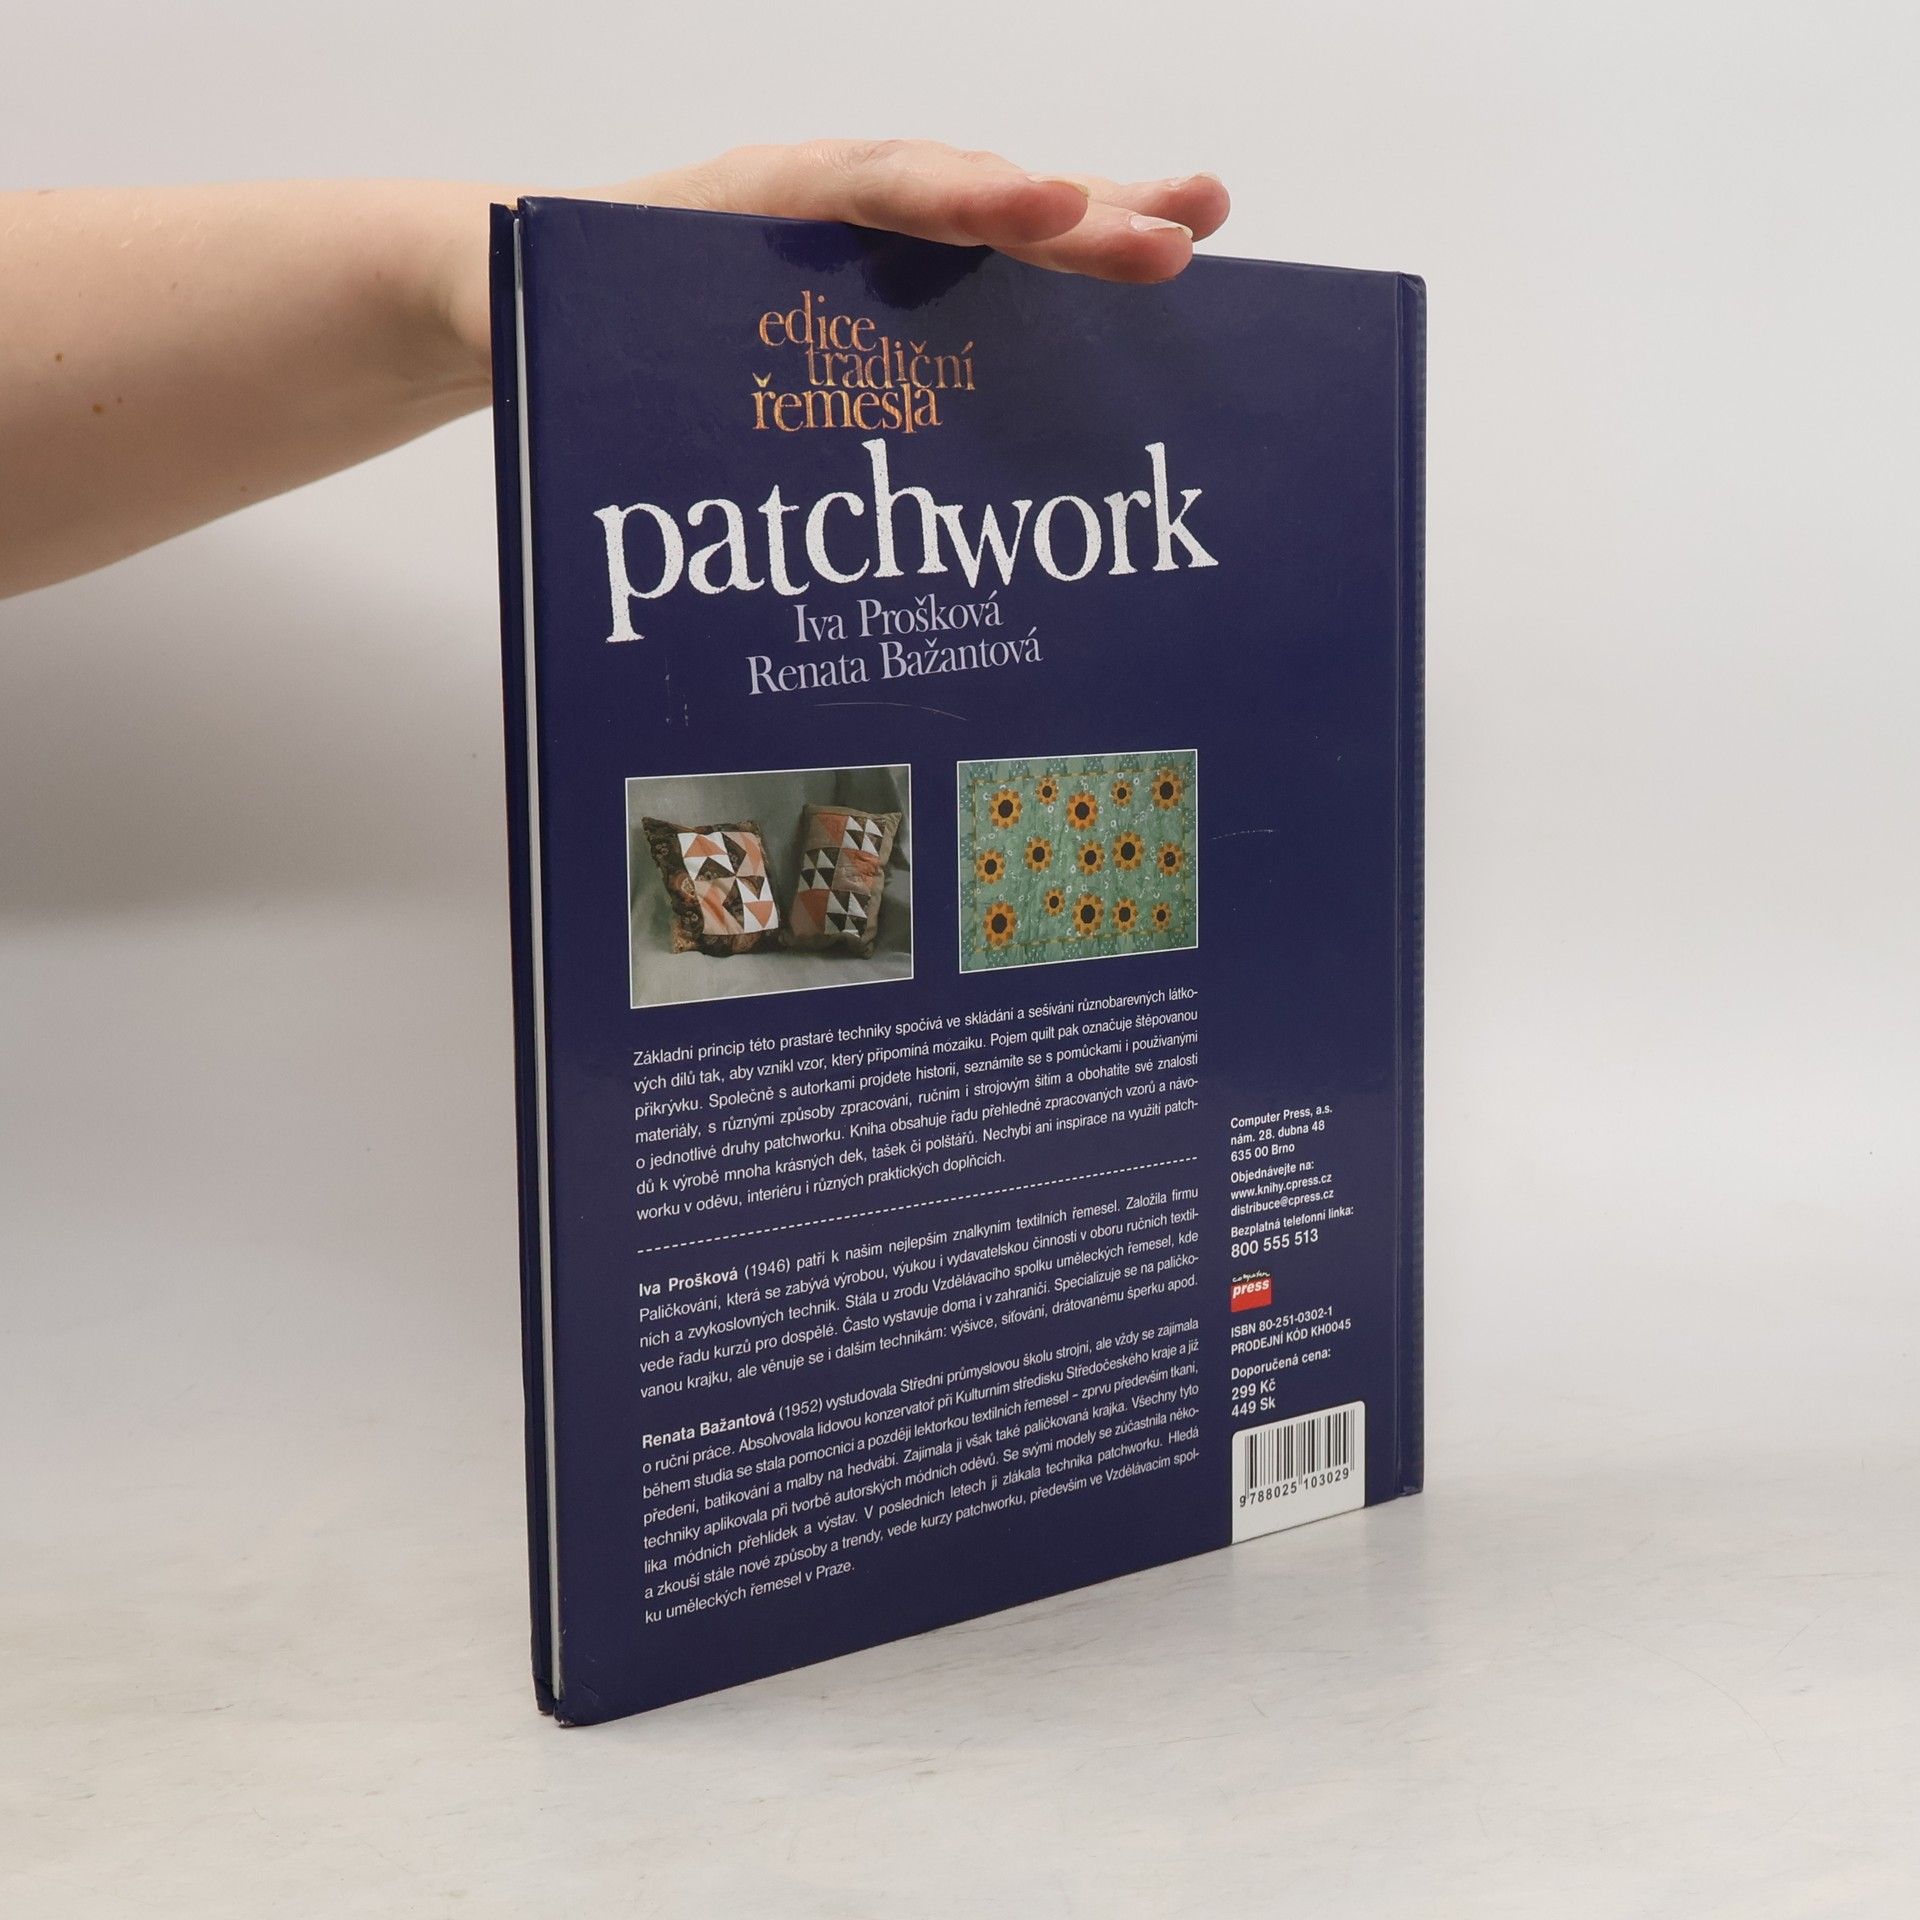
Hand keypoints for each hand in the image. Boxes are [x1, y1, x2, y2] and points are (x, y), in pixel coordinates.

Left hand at [441, 141, 1229, 376]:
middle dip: (1072, 219)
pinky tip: (1135, 301)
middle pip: (964, 200)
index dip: (957, 203)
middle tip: (1180, 237)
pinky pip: (979, 284)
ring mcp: (860, 244)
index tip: (1039, 212)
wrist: (526, 286)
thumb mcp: (527, 298)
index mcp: (751, 204)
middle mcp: (825, 208)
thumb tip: (518, 295)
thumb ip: (540, 299)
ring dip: (1094, 228)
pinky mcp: (876, 289)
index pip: (874, 189)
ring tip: (1196, 224)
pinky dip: (1058, 283)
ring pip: (991, 231)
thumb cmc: (538, 300)